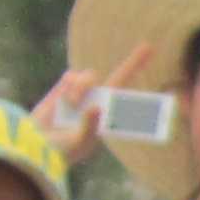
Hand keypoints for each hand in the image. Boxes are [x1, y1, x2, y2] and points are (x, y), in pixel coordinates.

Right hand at [30, 42, 152, 165]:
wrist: (34, 145)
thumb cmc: (60, 151)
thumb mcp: (79, 143)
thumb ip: (90, 125)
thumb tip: (98, 107)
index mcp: (108, 118)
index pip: (132, 101)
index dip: (148, 93)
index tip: (165, 75)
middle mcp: (99, 103)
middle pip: (120, 77)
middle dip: (135, 63)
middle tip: (149, 48)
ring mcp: (82, 95)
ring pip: (90, 75)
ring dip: (83, 85)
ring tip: (73, 102)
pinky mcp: (64, 88)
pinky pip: (73, 75)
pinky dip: (70, 85)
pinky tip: (66, 99)